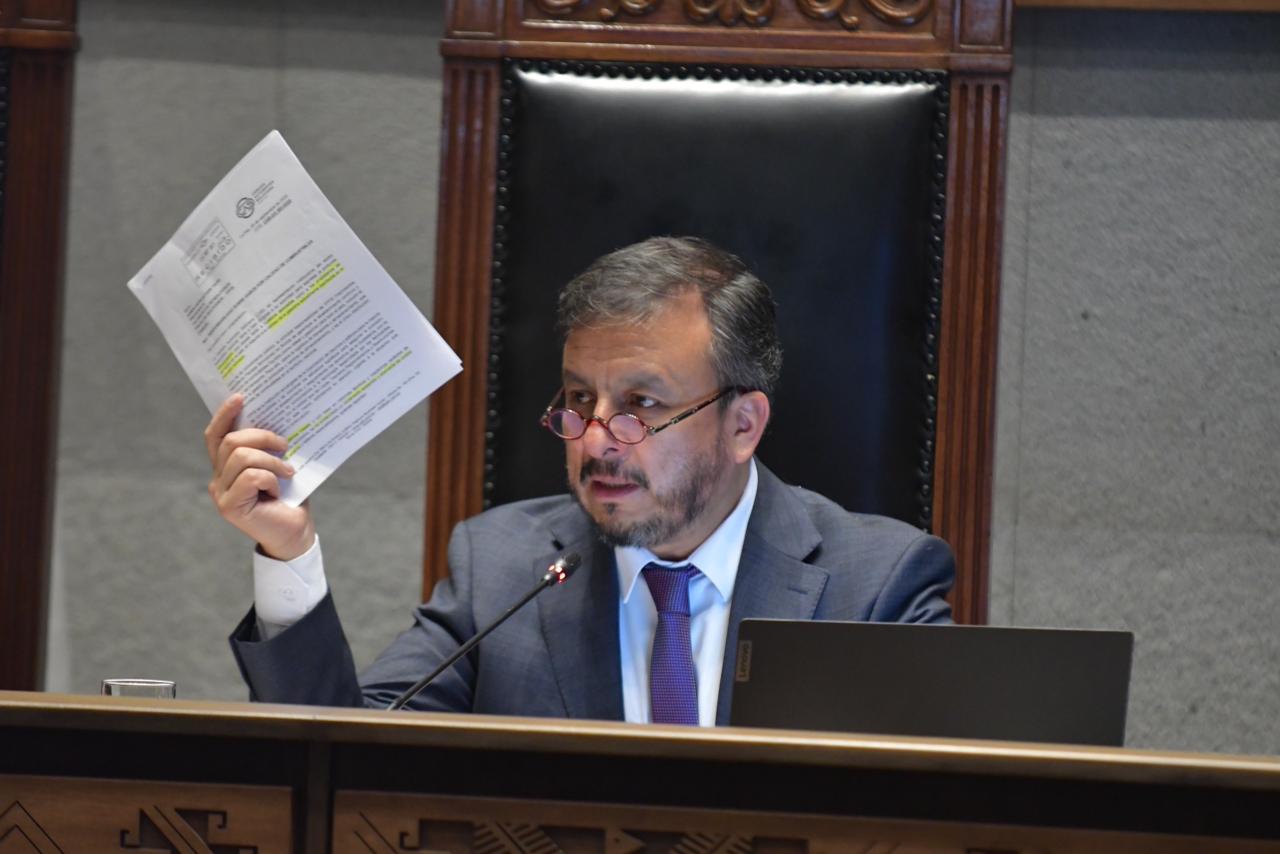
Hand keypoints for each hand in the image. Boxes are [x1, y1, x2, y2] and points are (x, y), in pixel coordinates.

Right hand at [205, 394, 315, 560]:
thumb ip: (268, 446)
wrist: (296, 532)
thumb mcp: (280, 463)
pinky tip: (278, 491)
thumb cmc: (290, 496)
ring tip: (287, 472)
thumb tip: (273, 415)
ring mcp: (220, 493)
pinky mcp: (229, 507)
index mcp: (226, 466)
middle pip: (231, 441)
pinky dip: (270, 479)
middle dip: (261, 437)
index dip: (224, 414)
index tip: (242, 397)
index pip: (216, 435)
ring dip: (271, 461)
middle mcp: (218, 479)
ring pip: (241, 457)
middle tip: (285, 445)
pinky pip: (251, 476)